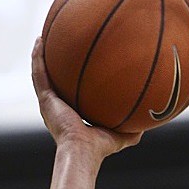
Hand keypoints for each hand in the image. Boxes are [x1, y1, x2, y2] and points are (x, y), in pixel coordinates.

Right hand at [29, 40, 139, 157]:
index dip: (71, 79)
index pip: (70, 92)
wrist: (83, 151)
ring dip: (41, 55)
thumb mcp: (121, 135)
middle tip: (57, 44)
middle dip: (54, 64)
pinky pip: (39, 74)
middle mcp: (57, 107)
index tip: (76, 64)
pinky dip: (38, 57)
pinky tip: (40, 40)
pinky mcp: (45, 100)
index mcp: (71, 114)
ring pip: (41, 73)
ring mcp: (49, 103)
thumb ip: (134, 128)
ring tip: (43, 37)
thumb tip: (150, 120)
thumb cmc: (99, 148)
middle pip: (54, 80)